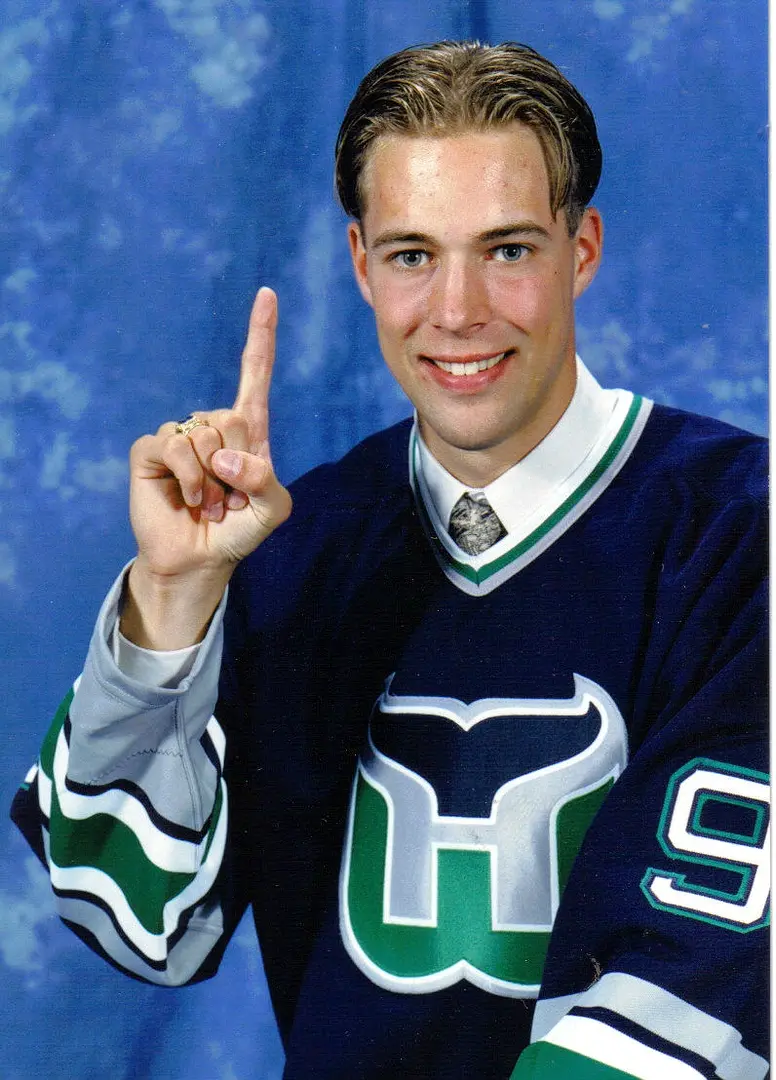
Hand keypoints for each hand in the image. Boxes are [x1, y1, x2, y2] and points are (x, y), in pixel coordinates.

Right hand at [122, 287, 291, 647]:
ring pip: (204, 434)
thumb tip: (223, 456)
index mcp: (248, 431)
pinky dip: (189, 478)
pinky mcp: (151, 451)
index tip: (267, 294)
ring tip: (209, 502)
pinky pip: (174, 447)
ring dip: (212, 481)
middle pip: (233, 418)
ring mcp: (179, 435)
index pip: (255, 374)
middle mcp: (212, 425)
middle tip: (229, 498)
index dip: (260, 335)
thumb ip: (264, 480)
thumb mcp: (273, 510)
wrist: (201, 559)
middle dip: (238, 467)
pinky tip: (189, 498)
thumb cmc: (240, 532)